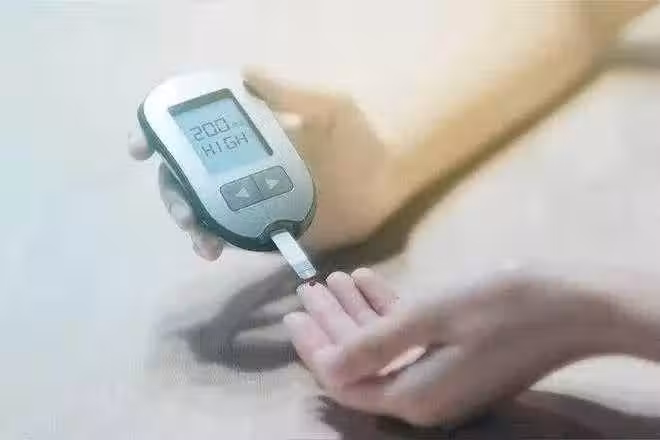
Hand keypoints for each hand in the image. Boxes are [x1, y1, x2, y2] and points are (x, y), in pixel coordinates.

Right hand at [129, 69, 397, 258]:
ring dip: (188, 220)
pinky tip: (212, 249)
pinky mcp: (264, 228)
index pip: (196, 133)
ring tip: (199, 234)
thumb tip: (244, 74)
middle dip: (173, 190)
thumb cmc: (357, 141)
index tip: (143, 147)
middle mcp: (242, 166)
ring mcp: (250, 199)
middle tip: (183, 206)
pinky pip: (228, 235)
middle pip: (188, 176)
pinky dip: (212, 241)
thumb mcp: (327, 109)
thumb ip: (289, 95)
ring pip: (201, 208)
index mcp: (249, 136)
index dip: (161, 136)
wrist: (385, 184)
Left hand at [284, 267, 624, 426]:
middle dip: (331, 325)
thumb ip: (373, 345)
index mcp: (413, 396)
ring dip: (357, 313)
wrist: (574, 305)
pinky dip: (387, 312)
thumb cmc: (500, 306)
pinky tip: (368, 281)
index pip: (345, 379)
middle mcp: (424, 396)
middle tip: (307, 291)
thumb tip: (326, 368)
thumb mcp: (429, 318)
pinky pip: (410, 339)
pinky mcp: (457, 359)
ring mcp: (442, 379)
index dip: (315, 348)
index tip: (294, 314)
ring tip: (332, 280)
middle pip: (361, 363)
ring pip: (383, 347)